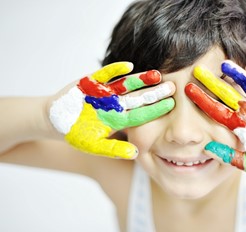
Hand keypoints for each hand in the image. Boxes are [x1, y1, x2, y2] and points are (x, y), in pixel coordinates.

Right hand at [49, 62, 174, 158]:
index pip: (141, 114)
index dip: (156, 110)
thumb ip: (113, 149)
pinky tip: (129, 66)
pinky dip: (115, 70)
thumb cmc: (76, 134)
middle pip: (138, 97)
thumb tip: (135, 154)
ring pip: (125, 84)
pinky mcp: (92, 81)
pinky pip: (105, 74)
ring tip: (156, 74)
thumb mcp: (93, 145)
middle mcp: (115, 104)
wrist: (55, 119)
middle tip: (172, 86)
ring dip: (140, 79)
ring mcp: (105, 92)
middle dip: (154, 93)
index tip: (171, 105)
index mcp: (118, 119)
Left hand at [185, 60, 245, 175]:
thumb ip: (228, 156)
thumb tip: (206, 149)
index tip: (187, 90)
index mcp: (238, 126)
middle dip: (212, 83)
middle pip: (227, 95)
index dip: (202, 101)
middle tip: (197, 70)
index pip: (216, 111)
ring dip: (236, 75)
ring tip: (223, 63)